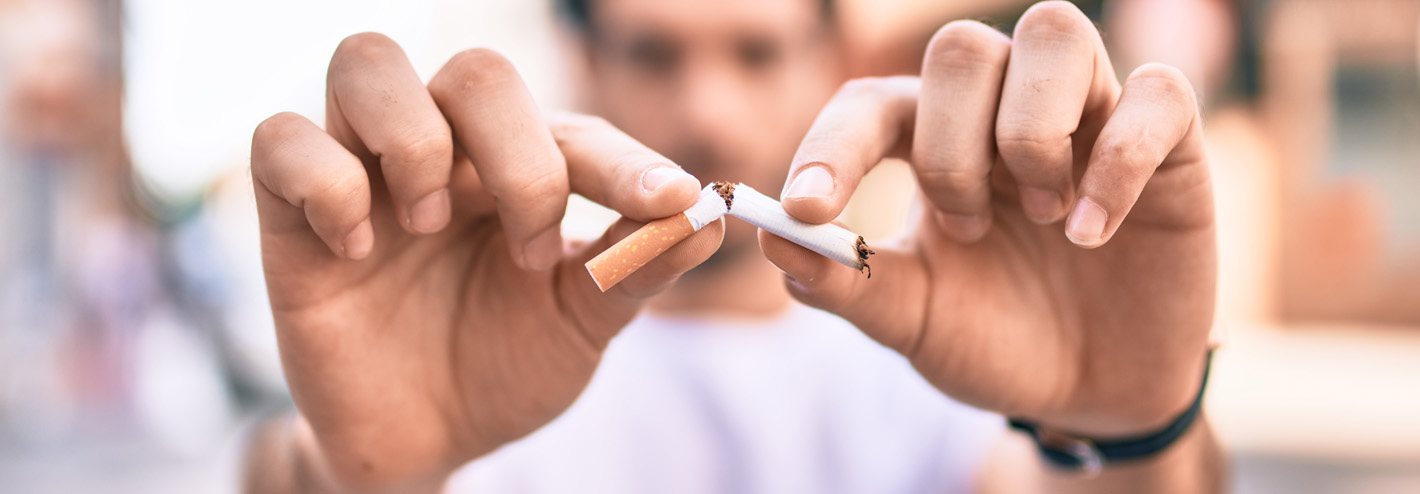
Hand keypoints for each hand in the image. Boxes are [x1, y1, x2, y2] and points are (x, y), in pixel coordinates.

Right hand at [250, 33, 720, 489]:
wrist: (425, 441)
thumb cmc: (505, 365)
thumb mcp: (580, 324)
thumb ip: (635, 269)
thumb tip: (708, 218)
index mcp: (522, 167)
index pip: (575, 130)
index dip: (626, 163)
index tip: (667, 203)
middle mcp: (446, 152)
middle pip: (477, 71)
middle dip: (518, 155)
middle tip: (530, 245)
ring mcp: (365, 172)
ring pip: (368, 63)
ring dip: (416, 142)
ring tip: (431, 225)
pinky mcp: (290, 214)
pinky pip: (281, 137)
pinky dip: (327, 182)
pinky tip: (359, 251)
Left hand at [763, 1, 1214, 436]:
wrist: (1091, 395)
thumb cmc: (995, 341)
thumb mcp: (913, 321)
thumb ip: (845, 281)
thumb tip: (769, 236)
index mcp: (932, 142)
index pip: (870, 103)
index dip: (832, 146)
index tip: (806, 207)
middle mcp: (1005, 110)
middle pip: (960, 49)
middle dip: (950, 146)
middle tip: (968, 229)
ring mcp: (1089, 116)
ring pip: (1054, 32)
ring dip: (1030, 131)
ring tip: (1044, 219)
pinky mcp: (1171, 143)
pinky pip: (1158, 92)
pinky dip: (1119, 159)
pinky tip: (1095, 233)